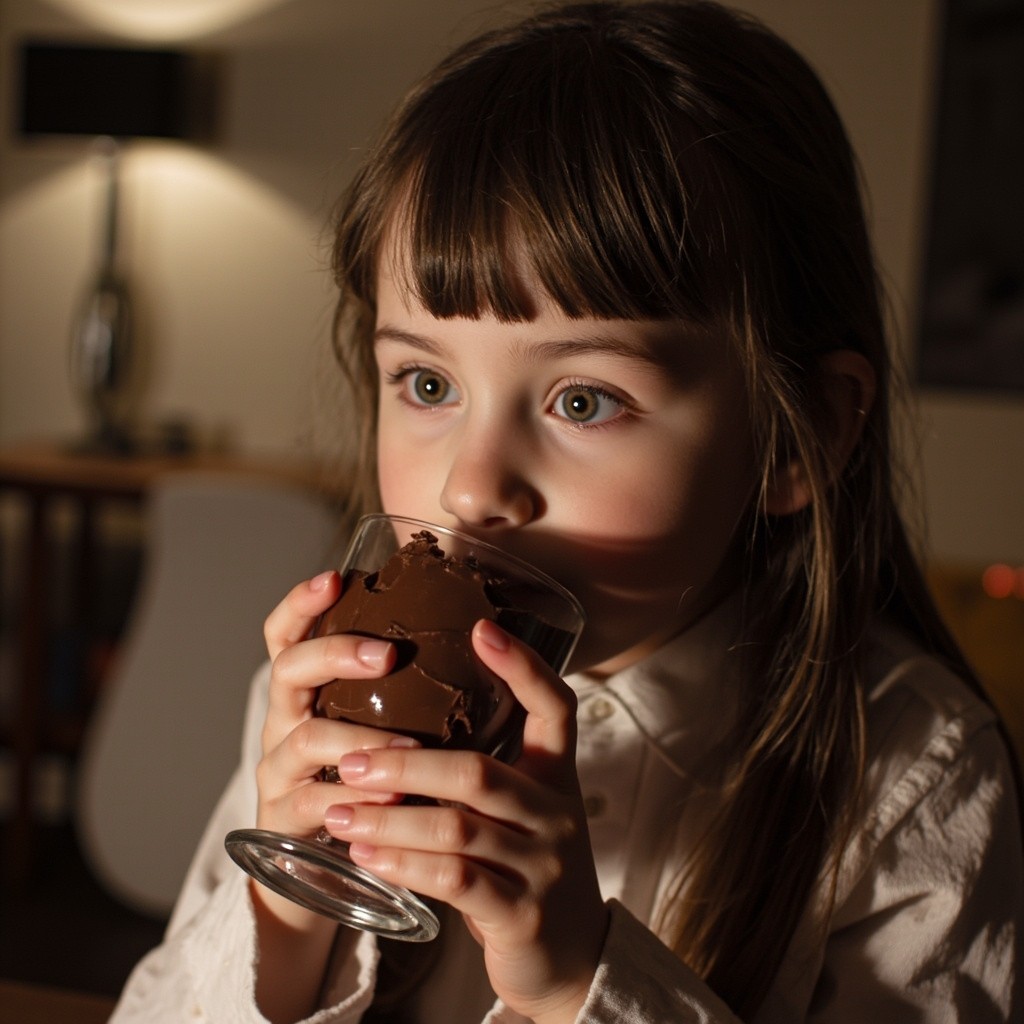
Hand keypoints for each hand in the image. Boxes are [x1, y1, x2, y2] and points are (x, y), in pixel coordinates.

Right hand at [254, 570, 406, 928]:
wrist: (329, 868)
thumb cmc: (370, 779)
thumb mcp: (378, 725)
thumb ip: (404, 689)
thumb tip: (480, 635)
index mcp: (306, 689)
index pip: (286, 633)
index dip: (303, 602)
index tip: (335, 578)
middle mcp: (284, 719)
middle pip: (290, 669)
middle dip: (338, 654)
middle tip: (388, 655)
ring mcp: (279, 768)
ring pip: (308, 737)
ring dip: (363, 738)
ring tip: (414, 749)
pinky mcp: (284, 818)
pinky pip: (316, 800)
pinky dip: (357, 799)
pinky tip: (394, 802)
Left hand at [323, 618, 608, 1023]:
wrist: (568, 954)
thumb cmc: (525, 865)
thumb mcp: (520, 808)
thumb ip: (482, 770)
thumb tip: (405, 720)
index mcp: (558, 774)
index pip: (556, 706)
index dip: (523, 666)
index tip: (480, 627)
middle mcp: (557, 811)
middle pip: (478, 772)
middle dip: (404, 764)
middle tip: (349, 759)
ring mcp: (543, 863)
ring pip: (457, 827)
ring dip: (388, 819)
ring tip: (340, 810)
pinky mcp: (521, 912)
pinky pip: (454, 879)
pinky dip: (403, 865)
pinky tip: (366, 857)